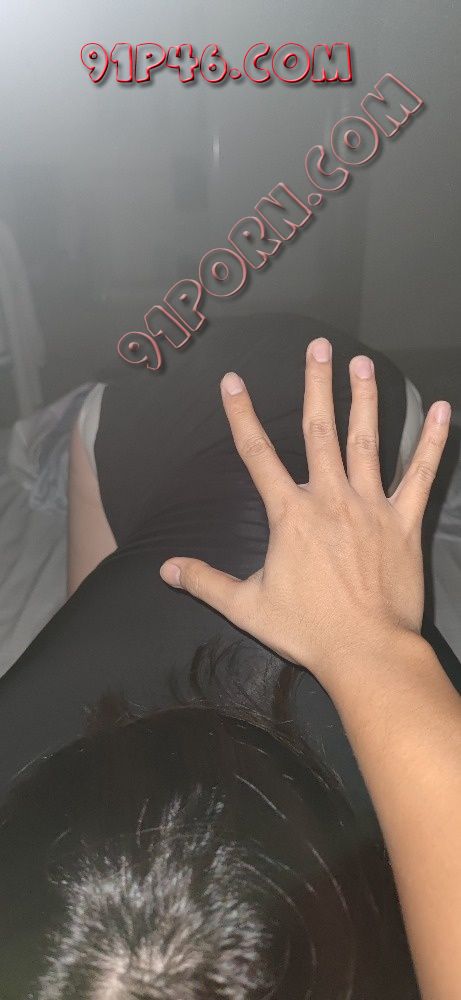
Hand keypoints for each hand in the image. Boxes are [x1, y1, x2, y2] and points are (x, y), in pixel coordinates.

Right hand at [160, 338, 449, 692]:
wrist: (365, 650)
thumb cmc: (307, 630)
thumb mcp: (246, 606)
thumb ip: (204, 582)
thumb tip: (166, 569)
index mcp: (290, 514)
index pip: (258, 455)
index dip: (243, 415)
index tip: (234, 382)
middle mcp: (330, 499)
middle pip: (320, 430)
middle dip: (317, 384)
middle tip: (319, 346)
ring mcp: (370, 507)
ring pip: (367, 442)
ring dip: (364, 399)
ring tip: (362, 363)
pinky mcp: (403, 523)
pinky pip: (420, 476)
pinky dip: (429, 442)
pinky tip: (438, 410)